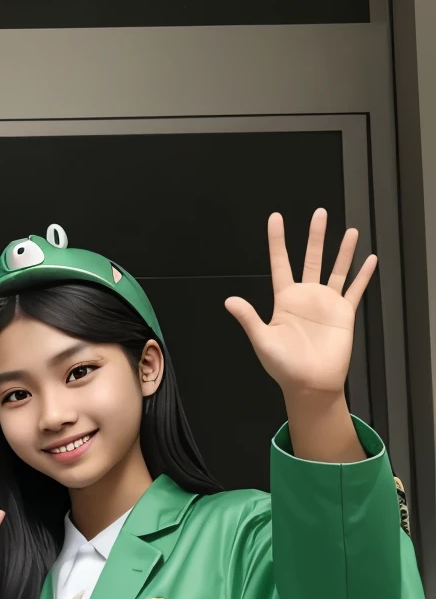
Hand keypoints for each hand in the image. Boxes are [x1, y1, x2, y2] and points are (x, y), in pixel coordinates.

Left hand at [225, 210, 375, 399]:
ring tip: (351, 230)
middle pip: (311, 259)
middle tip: (319, 213)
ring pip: (336, 269)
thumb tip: (229, 300)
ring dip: (343, 250)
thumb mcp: (262, 340)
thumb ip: (249, 318)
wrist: (310, 384)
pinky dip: (363, 276)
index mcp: (285, 300)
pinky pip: (355, 290)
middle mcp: (306, 296)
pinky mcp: (343, 313)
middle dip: (315, 236)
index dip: (277, 241)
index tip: (275, 218)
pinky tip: (370, 259)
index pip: (281, 263)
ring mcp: (326, 303)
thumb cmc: (284, 366)